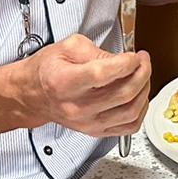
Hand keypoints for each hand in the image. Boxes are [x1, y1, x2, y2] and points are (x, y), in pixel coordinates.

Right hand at [15, 34, 151, 137]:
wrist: (33, 95)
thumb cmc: (47, 72)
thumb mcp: (67, 47)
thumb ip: (96, 50)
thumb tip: (121, 59)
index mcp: (65, 82)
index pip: (102, 74)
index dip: (125, 63)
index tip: (135, 55)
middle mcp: (77, 107)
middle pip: (122, 94)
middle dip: (142, 73)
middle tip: (143, 60)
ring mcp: (88, 122)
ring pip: (130, 112)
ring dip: (144, 90)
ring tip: (142, 75)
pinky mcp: (96, 131)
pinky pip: (129, 126)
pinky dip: (140, 110)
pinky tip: (138, 96)